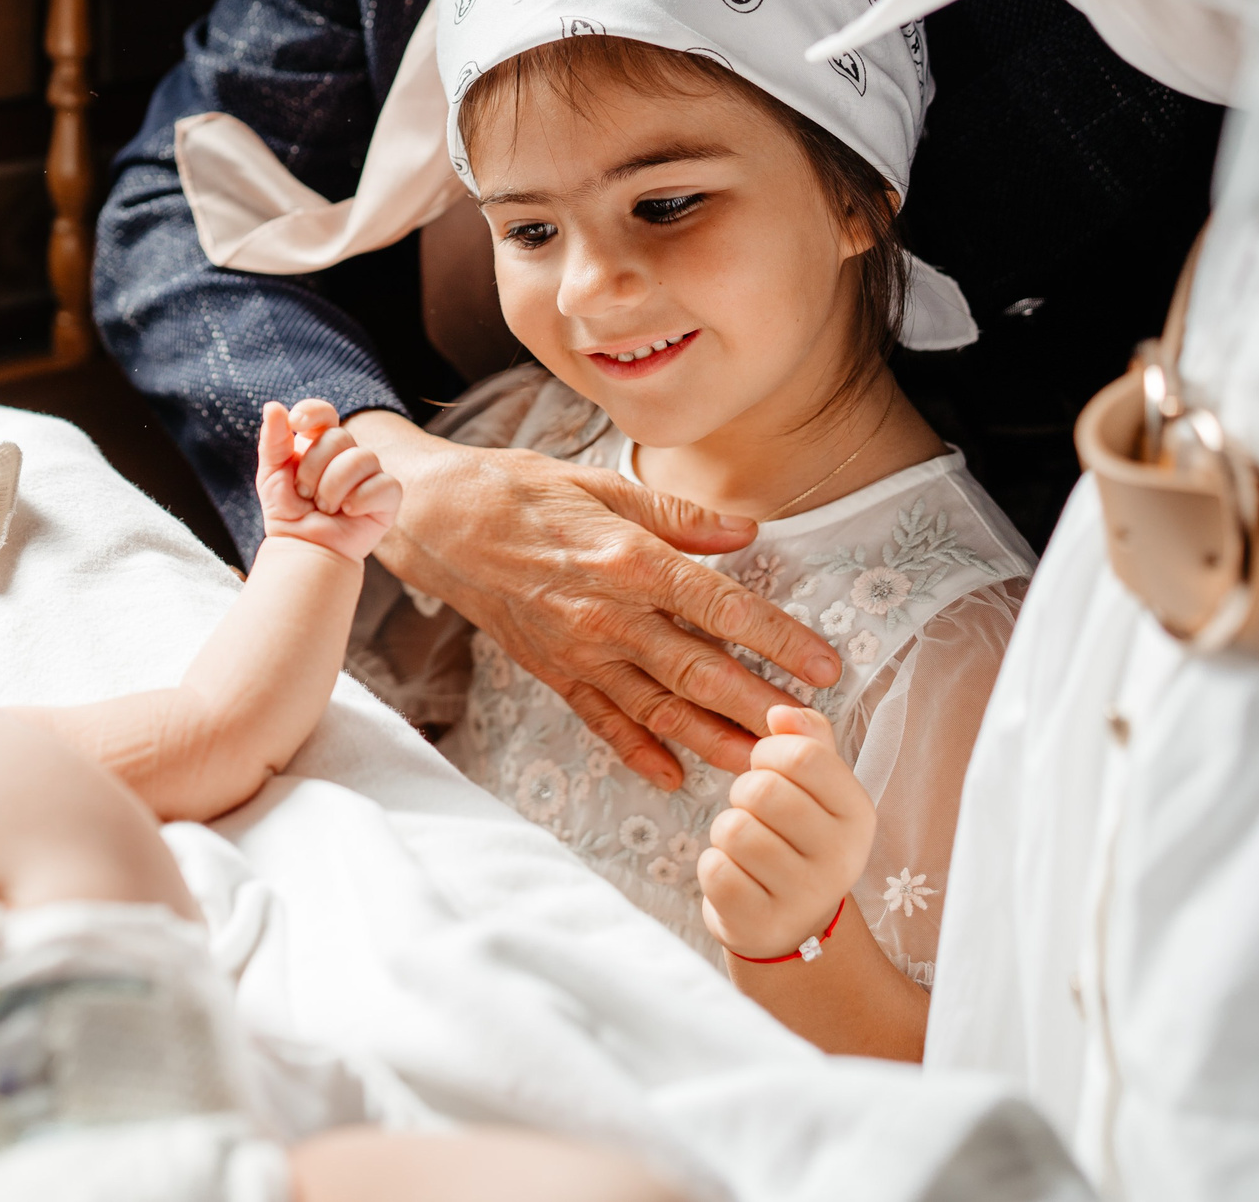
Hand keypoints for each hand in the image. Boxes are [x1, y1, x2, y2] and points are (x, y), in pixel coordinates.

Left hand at [257, 399, 401, 563]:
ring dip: (333, 487)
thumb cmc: (287, 511)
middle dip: (314, 467)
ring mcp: (370, 473)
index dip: (313, 412)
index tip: (297, 423)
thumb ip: (273, 440)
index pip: (324, 413)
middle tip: (304, 493)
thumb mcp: (270, 473)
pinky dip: (360, 499)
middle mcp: (348, 453)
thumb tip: (273, 406)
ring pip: (362, 458)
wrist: (303, 548)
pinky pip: (383, 484)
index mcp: (320, 443)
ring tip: (323, 508)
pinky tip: (348, 513)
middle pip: (340, 436)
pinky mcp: (387, 496)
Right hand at [345, 410, 839, 789]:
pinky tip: (671, 775)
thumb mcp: (599, 484)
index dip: (776, 638)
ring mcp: (577, 650)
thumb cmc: (517, 491)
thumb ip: (678, 516)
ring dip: (712, 741)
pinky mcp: (551, 670)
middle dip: (759, 708)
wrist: (434, 522)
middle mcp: (606, 614)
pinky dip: (636, 750)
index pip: (718, 606)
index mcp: (627, 559)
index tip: (824, 665)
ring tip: (762, 768)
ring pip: (656, 707)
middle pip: (697, 671)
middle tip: (812, 738)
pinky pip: (600, 719)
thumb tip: (747, 533)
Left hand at [698, 708, 874, 960]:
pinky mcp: (762, 923)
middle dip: (744, 794)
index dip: (768, 753)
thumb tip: (781, 712)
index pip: (803, 755)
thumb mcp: (816, 791)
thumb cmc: (797, 841)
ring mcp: (804, 897)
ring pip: (734, 830)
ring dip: (726, 833)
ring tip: (748, 849)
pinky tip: (738, 878)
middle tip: (755, 814)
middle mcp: (842, 857)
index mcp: (858, 813)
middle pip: (763, 791)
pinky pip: (715, 870)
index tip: (770, 769)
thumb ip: (808, 742)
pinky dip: (714, 867)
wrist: (791, 925)